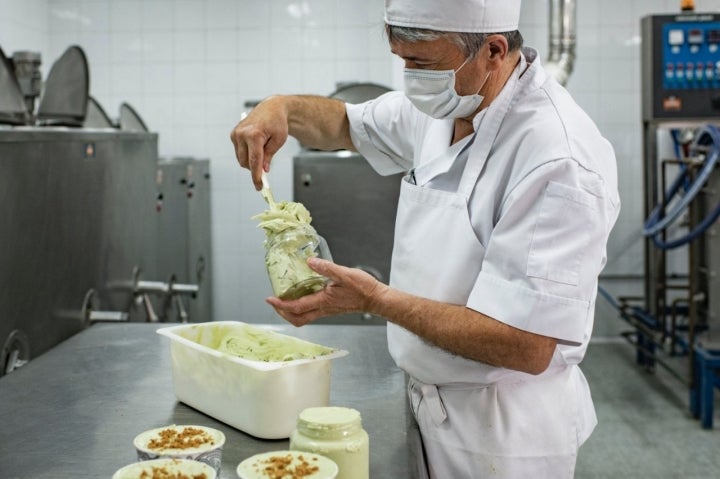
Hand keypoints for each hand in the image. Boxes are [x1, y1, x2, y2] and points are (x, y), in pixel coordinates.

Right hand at [229, 96, 288, 189]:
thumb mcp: (279, 140)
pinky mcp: (233, 134)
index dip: (256, 176)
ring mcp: (235, 134)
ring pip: (241, 159)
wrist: (271, 108)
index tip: (259, 187)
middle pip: (246, 162)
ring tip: (263, 153)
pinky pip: (239, 152)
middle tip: (265, 174)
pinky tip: (256, 147)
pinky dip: (247, 155)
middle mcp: (241, 134)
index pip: (254, 161)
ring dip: (251, 162)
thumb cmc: (278, 123)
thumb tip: (263, 170)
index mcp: (254, 135)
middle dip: (255, 169)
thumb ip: (269, 156)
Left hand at [266, 258, 386, 326]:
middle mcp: (323, 309)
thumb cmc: (363, 288)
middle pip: (297, 319)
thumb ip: (327, 268)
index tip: (270, 299)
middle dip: (282, 312)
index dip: (281, 305)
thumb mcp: (345, 274)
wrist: (375, 299)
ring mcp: (327, 311)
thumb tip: (310, 262)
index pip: (296, 307)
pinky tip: (301, 295)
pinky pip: (311, 312)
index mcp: (323, 301)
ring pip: (303, 317)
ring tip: (284, 299)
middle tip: (274, 302)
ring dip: (290, 311)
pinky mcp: (330, 309)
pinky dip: (301, 307)